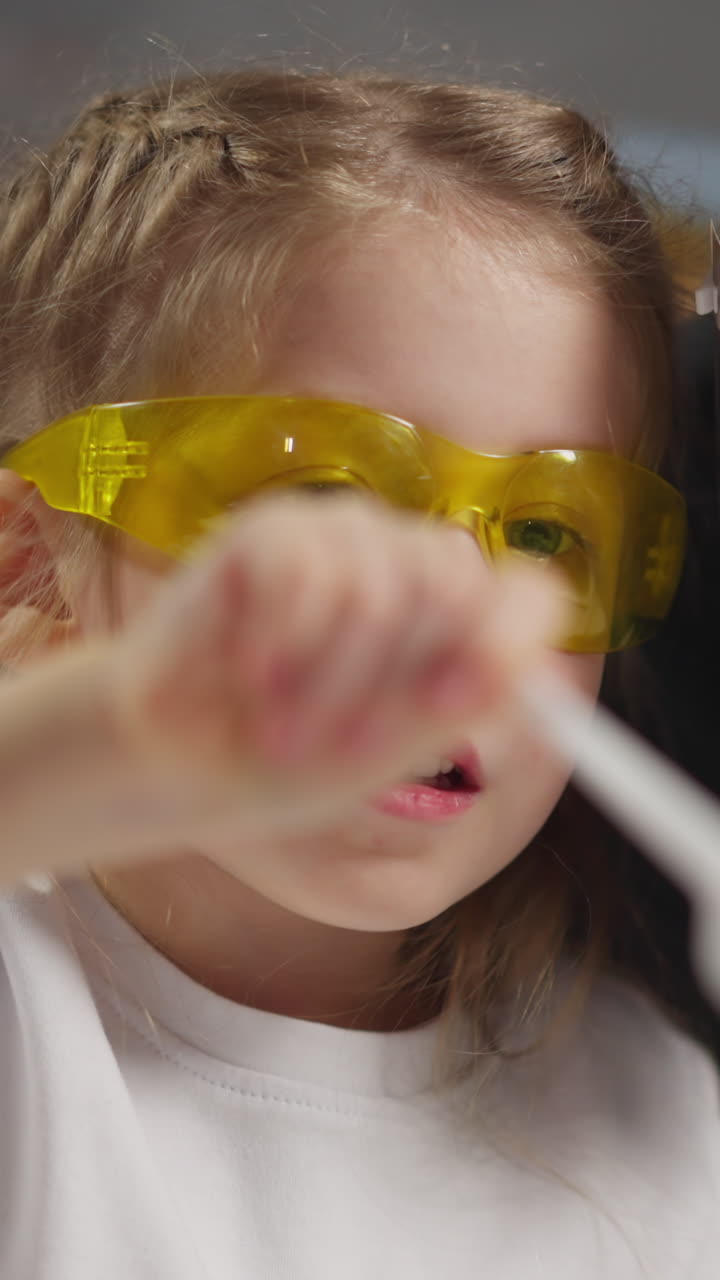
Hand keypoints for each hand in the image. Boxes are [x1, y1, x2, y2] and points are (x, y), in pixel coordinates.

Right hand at [107, 493, 562, 846]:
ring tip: (282, 728)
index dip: (503, 645)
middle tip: (339, 746)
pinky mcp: (271, 529)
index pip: (529, 593)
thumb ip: (469, 700)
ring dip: (324, 684)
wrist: (177, 763)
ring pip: (377, 587)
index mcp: (455, 618)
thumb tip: (549, 668)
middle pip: (455, 584)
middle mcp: (407, 562)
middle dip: (390, 687)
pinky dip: (275, 649)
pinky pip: (304, 575)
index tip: (446, 709)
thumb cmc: (288, 758)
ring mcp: (340, 537)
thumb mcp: (392, 747)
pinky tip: (247, 679)